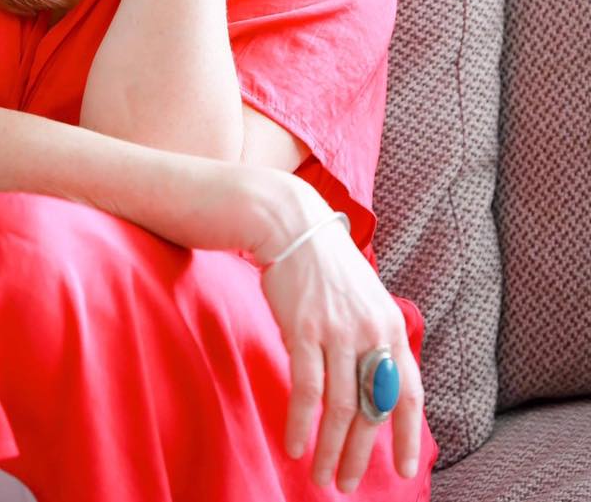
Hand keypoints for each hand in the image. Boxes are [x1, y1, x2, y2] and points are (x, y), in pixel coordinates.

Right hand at [252, 197, 424, 493]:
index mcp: (389, 327)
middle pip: (372, 409)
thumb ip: (373, 338)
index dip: (409, 436)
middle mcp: (370, 333)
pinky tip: (294, 445)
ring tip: (322, 476)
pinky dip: (301, 424)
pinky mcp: (304, 330)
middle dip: (362, 455)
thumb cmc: (325, 265)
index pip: (409, 393)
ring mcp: (337, 332)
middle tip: (349, 485)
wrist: (292, 225)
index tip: (407, 470)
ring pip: (341, 408)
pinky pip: (307, 390)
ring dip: (331, 450)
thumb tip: (377, 385)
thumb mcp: (364, 298)